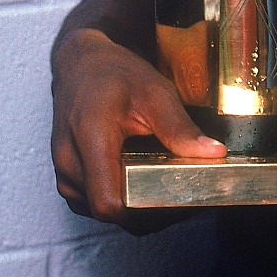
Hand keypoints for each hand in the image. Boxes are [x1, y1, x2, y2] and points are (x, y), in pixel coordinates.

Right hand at [50, 28, 227, 231]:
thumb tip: (213, 153)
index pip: (107, 202)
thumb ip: (180, 128)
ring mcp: (64, 171)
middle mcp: (69, 160)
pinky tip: (142, 186)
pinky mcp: (66, 176)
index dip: (142, 212)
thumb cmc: (114, 73)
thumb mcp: (155, 92)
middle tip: (181, 196)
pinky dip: (118, 200)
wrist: (82, 64)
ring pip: (100, 211)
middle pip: (108, 210)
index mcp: (90, 138)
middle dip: (146, 211)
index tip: (174, 202)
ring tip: (164, 189)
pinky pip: (92, 202)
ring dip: (132, 208)